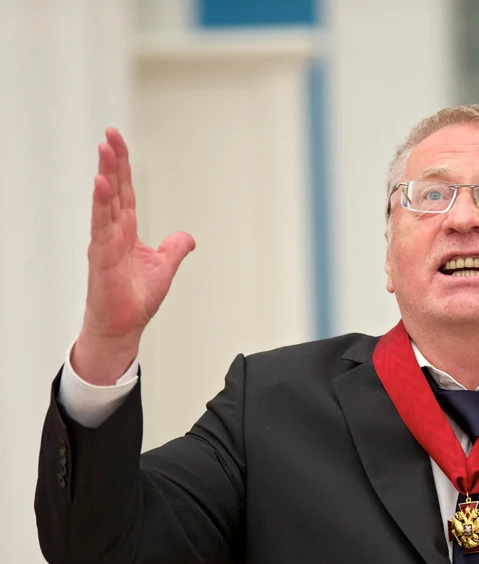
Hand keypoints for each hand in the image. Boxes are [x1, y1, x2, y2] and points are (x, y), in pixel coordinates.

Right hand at [72, 128, 194, 383]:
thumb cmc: (136, 298)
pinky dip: (100, 205)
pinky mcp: (100, 257)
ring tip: (104, 150)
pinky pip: (100, 226)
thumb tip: (188, 236)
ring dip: (105, 175)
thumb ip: (175, 248)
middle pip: (113, 189)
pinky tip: (100, 185)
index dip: (123, 167)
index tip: (116, 141)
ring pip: (105, 202)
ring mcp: (105, 242)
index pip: (125, 191)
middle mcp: (113, 231)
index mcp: (126, 230)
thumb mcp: (165, 266)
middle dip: (112, 161)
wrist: (124, 325)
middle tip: (109, 134)